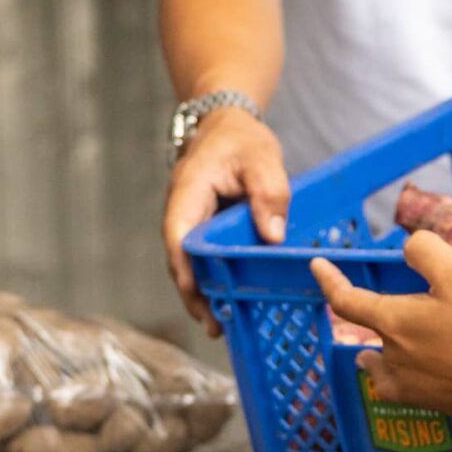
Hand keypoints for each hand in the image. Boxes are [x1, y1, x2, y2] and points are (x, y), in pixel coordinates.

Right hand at [163, 111, 291, 337]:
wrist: (227, 125)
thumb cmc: (242, 140)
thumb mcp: (262, 160)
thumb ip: (269, 194)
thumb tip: (273, 235)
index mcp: (189, 192)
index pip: (178, 235)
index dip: (186, 268)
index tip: (198, 296)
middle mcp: (182, 211)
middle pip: (180, 259)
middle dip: (194, 294)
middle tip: (215, 326)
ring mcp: (190, 221)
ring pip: (189, 263)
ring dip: (202, 293)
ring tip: (220, 326)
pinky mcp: (202, 229)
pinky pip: (202, 257)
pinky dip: (212, 279)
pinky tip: (227, 301)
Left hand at [311, 239, 451, 428]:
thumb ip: (427, 251)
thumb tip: (408, 248)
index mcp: (393, 319)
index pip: (346, 299)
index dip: (329, 280)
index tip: (317, 265)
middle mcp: (390, 353)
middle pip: (365, 333)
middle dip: (362, 316)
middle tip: (367, 305)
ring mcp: (406, 383)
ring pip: (378, 365)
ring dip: (375, 353)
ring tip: (380, 348)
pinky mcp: (426, 402)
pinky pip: (398, 388)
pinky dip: (397, 377)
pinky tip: (410, 375)